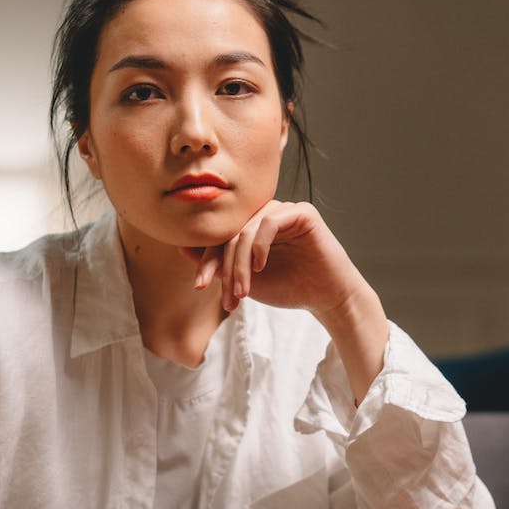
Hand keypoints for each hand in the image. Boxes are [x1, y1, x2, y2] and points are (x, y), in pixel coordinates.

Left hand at [186, 200, 363, 317]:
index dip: (207, 260)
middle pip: (231, 233)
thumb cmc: (288, 287)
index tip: (200, 286)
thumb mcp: (245, 279)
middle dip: (223, 266)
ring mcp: (283, 211)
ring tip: (243, 291)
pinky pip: (269, 222)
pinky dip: (260, 245)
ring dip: (240, 264)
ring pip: (247, 230)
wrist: (325, 298)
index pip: (221, 237)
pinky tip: (260, 267)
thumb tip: (182, 248)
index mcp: (251, 228)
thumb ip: (219, 264)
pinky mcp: (301, 212)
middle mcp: (265, 215)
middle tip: (224, 295)